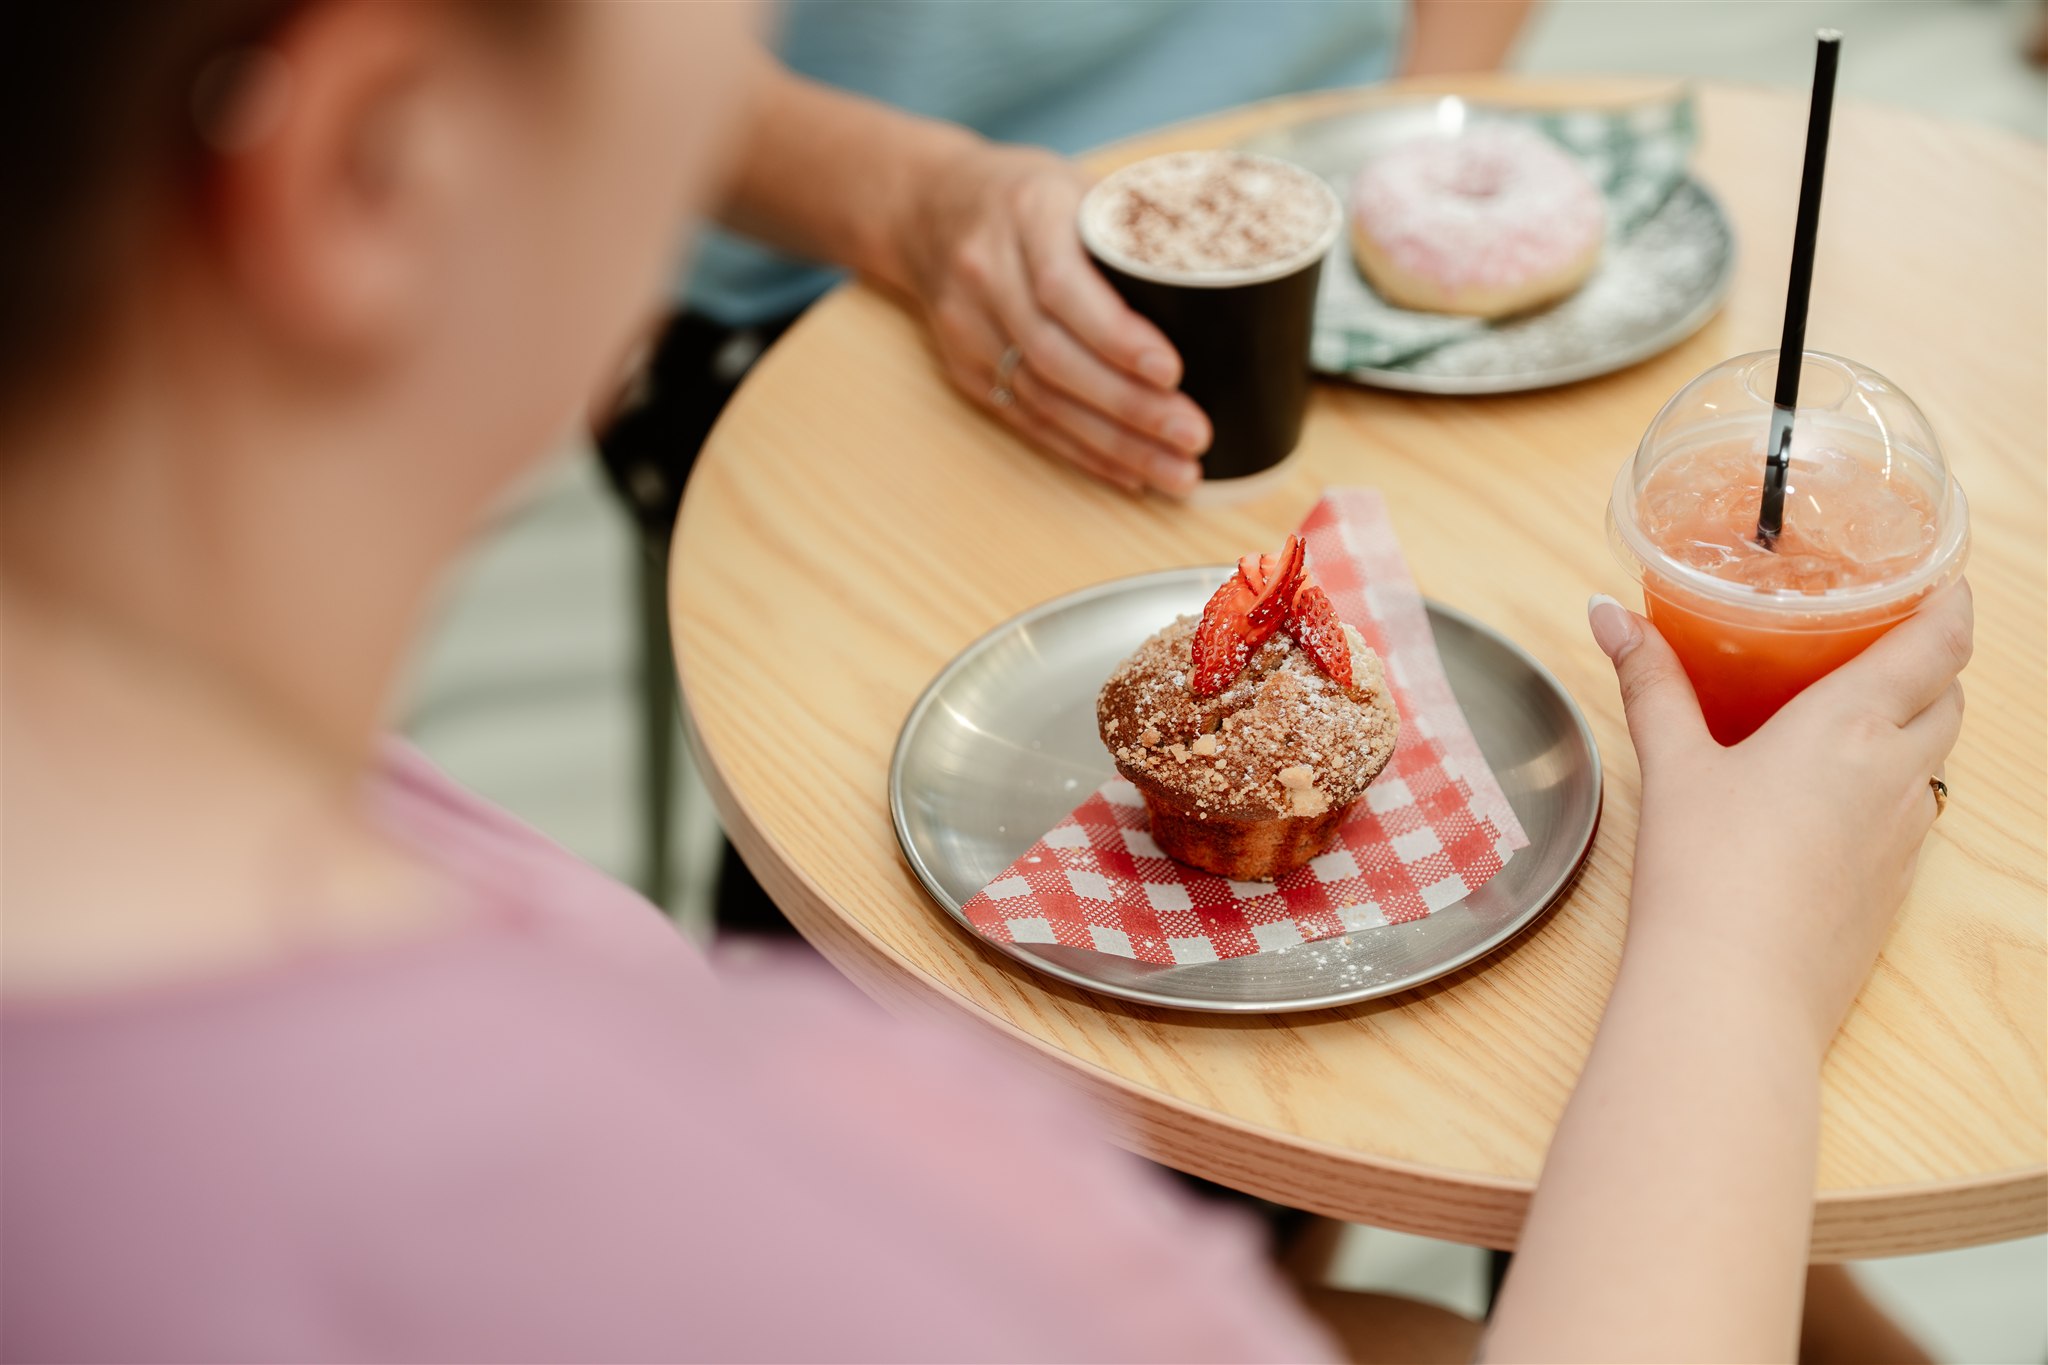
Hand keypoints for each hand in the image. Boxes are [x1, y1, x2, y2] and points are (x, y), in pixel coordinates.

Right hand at [899, 143, 1209, 495]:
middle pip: (1055, 356)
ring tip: (1177, 472)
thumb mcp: (1078, 183)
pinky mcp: (964, 370)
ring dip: (1115, 444)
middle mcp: (987, 273)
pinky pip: (1027, 420)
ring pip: (1042, 400)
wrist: (927, 209)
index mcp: (1025, 213)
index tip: (1171, 369)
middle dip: (1130, 407)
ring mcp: (968, 327)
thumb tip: (1230, 274)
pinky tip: (1129, 472)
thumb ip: (1136, 226)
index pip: (1062, 285)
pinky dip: (1082, 452)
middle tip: (1193, 435)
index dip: (1116, 336)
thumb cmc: (1025, 196)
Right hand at [1590, 581, 1971, 1054]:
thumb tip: (1608, 613)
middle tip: (1879, 640)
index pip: (1942, 645)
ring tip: (1851, 716)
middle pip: (1948, 698)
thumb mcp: (1671, 764)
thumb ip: (1650, 683)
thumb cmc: (1704, 874)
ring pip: (1933, 762)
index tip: (1942, 579)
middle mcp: (1897, 776)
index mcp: (1853, 727)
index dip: (1953, 604)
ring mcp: (1905, 838)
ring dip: (1911, 728)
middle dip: (1928, 664)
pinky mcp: (1895, 890)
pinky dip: (1888, 790)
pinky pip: (1910, 818)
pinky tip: (1827, 802)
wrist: (1735, 993)